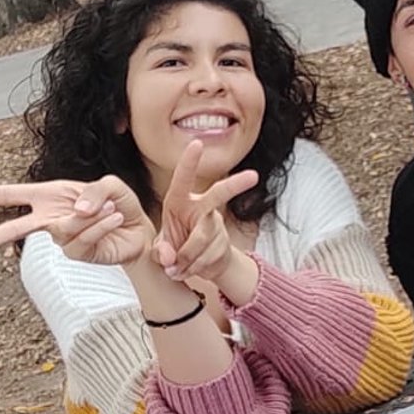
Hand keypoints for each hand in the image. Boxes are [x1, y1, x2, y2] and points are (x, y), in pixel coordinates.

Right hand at [0, 176, 155, 265]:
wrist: (140, 231)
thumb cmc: (120, 205)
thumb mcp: (110, 186)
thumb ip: (94, 193)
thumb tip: (76, 212)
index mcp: (49, 197)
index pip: (11, 195)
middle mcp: (50, 218)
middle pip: (12, 231)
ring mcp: (62, 238)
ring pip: (62, 230)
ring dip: (91, 218)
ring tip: (113, 210)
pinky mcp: (78, 253)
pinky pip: (83, 239)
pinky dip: (101, 227)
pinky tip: (115, 220)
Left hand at [152, 140, 258, 283]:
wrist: (195, 268)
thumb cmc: (173, 249)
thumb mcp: (160, 251)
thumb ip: (160, 252)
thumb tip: (169, 258)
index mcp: (179, 202)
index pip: (183, 180)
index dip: (189, 162)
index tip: (197, 143)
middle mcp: (200, 208)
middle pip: (218, 194)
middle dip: (236, 185)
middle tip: (254, 176)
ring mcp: (214, 225)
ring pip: (205, 237)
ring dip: (188, 258)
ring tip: (177, 270)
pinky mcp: (223, 242)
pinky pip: (210, 255)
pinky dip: (195, 268)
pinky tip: (188, 270)